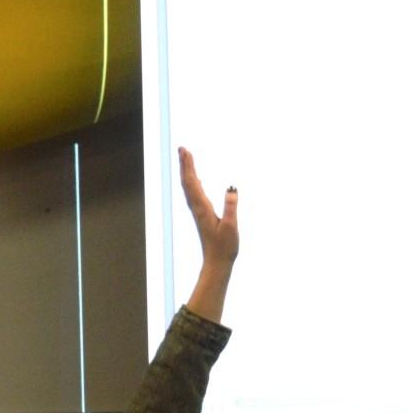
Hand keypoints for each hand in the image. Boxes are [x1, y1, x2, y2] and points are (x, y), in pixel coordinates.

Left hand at [179, 147, 238, 322]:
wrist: (216, 264)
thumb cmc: (224, 247)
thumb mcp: (231, 227)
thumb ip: (231, 207)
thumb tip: (232, 188)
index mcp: (202, 208)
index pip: (192, 182)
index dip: (188, 166)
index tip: (184, 151)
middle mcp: (197, 209)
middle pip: (187, 182)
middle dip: (184, 164)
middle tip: (181, 148)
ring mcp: (198, 213)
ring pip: (189, 188)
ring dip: (187, 172)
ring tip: (186, 158)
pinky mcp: (202, 217)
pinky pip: (194, 195)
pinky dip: (192, 183)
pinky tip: (195, 180)